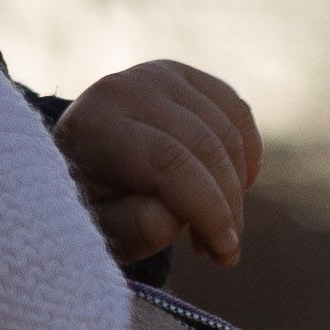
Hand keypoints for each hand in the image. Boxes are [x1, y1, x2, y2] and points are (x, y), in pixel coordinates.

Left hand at [56, 60, 260, 267]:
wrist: (84, 164)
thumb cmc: (93, 206)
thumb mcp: (104, 232)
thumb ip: (139, 226)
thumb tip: (180, 212)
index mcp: (96, 125)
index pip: (168, 162)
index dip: (208, 210)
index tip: (226, 253)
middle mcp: (128, 87)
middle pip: (205, 146)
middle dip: (227, 206)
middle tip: (223, 252)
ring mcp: (160, 75)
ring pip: (229, 133)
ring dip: (236, 190)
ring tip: (215, 228)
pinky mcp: (188, 77)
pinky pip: (239, 116)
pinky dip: (246, 158)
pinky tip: (231, 189)